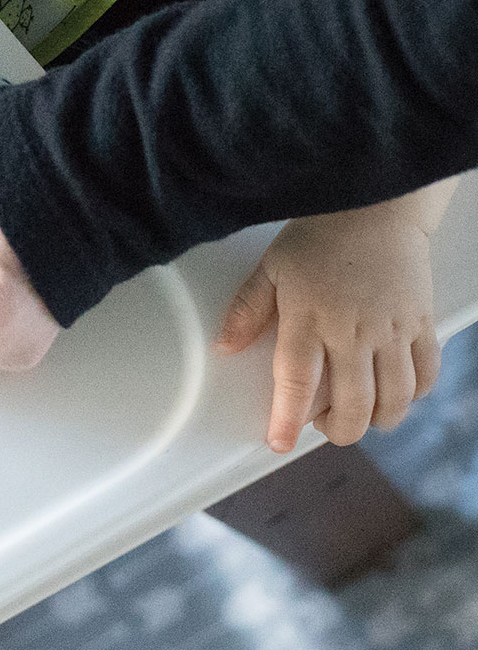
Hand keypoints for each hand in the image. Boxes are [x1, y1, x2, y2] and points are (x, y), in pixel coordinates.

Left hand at [215, 182, 453, 452]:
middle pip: (352, 405)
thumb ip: (248, 310)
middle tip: (323, 428)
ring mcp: (391, 331)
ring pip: (393, 401)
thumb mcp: (271, 267)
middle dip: (336, 430)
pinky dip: (413, 396)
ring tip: (359, 415)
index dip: (286, 420)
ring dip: (376, 420)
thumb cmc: (320, 237)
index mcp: (308, 317)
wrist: (374, 206)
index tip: (277, 443)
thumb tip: (225, 347)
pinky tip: (394, 393)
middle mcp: (352, 331)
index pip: (295, 383)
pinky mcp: (421, 325)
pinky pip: (425, 376)